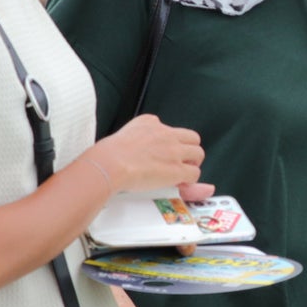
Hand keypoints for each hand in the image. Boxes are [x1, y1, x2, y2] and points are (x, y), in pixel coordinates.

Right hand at [88, 114, 203, 192]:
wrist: (109, 164)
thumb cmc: (108, 154)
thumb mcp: (125, 135)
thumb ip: (135, 133)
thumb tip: (146, 141)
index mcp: (149, 123)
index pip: (170, 128)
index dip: (172, 143)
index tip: (166, 152)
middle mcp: (165, 134)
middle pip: (192, 138)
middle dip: (189, 150)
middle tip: (180, 162)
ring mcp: (173, 151)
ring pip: (198, 154)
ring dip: (192, 163)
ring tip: (181, 172)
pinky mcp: (176, 169)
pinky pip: (194, 173)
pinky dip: (189, 180)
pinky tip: (178, 183)